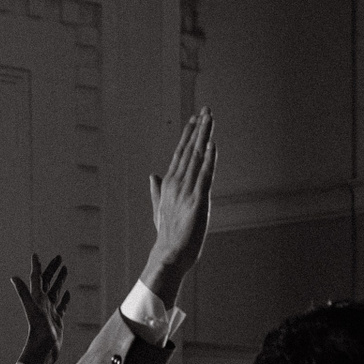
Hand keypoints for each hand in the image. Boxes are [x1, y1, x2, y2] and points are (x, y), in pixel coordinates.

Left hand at [13, 253, 69, 363]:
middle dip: (53, 269)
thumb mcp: (31, 308)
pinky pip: (62, 305)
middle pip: (48, 281)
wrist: (44, 348)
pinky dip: (65, 297)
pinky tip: (67, 292)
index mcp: (37, 297)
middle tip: (59, 258)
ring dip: (60, 280)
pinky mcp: (57, 318)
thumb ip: (23, 292)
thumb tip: (13, 277)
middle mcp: (43, 302)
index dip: (37, 266)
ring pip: (56, 291)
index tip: (36, 255)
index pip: (37, 278)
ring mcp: (50, 310)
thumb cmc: (38, 329)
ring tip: (65, 269)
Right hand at [143, 109, 216, 300]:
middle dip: (198, 129)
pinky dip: (209, 159)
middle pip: (189, 149)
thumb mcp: (160, 208)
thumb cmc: (168, 234)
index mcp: (169, 183)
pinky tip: (212, 145)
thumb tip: (151, 174)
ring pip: (197, 157)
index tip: (195, 118)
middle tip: (206, 109)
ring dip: (204, 137)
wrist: (169, 254)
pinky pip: (204, 175)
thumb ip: (156, 190)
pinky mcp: (198, 200)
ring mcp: (186, 190)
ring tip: (210, 118)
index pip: (180, 153)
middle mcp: (176, 182)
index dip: (188, 134)